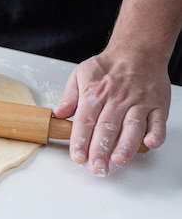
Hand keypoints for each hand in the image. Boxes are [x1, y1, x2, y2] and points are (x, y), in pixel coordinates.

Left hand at [53, 49, 170, 175]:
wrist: (137, 50)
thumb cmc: (107, 66)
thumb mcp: (80, 74)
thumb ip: (69, 96)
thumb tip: (59, 113)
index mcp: (96, 93)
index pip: (85, 120)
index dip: (80, 140)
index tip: (78, 156)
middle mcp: (117, 99)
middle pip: (107, 127)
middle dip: (101, 150)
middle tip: (97, 168)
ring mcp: (139, 102)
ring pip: (132, 126)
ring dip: (126, 146)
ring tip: (118, 161)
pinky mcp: (158, 105)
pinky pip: (158, 121)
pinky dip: (155, 133)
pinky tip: (150, 144)